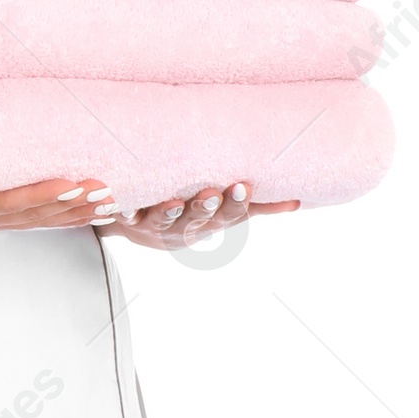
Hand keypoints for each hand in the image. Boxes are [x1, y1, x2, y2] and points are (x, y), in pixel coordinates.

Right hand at [0, 177, 118, 251]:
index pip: (9, 202)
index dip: (42, 195)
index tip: (72, 183)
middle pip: (35, 216)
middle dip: (73, 205)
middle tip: (108, 194)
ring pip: (38, 221)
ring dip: (74, 213)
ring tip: (109, 204)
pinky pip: (31, 221)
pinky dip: (61, 216)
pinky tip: (85, 211)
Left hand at [100, 178, 299, 249]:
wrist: (141, 230)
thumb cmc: (190, 216)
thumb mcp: (225, 215)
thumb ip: (258, 207)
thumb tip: (297, 201)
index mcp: (210, 223)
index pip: (229, 216)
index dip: (235, 205)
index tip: (242, 187)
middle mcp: (185, 227)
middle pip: (197, 220)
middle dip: (205, 208)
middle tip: (212, 195)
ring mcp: (156, 225)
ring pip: (164, 221)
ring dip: (169, 213)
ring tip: (174, 204)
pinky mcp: (130, 219)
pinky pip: (125, 217)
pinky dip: (123, 212)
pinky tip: (120, 206)